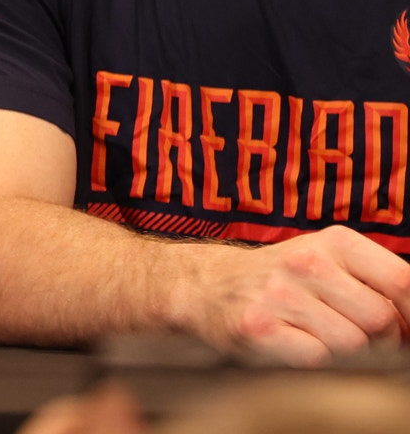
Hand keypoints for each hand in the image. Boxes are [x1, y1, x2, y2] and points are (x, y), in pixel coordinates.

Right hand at [186, 225, 409, 365]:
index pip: (404, 281)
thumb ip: (379, 283)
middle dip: (382, 341)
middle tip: (362, 338)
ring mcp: (280, 294)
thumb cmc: (287, 281)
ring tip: (322, 336)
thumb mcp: (332, 262)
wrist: (210, 287)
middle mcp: (306, 262)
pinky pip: (316, 358)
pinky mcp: (258, 327)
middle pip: (382, 320)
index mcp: (336, 242)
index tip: (407, 330)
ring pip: (352, 343)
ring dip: (345, 351)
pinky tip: (296, 341)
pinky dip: (314, 357)